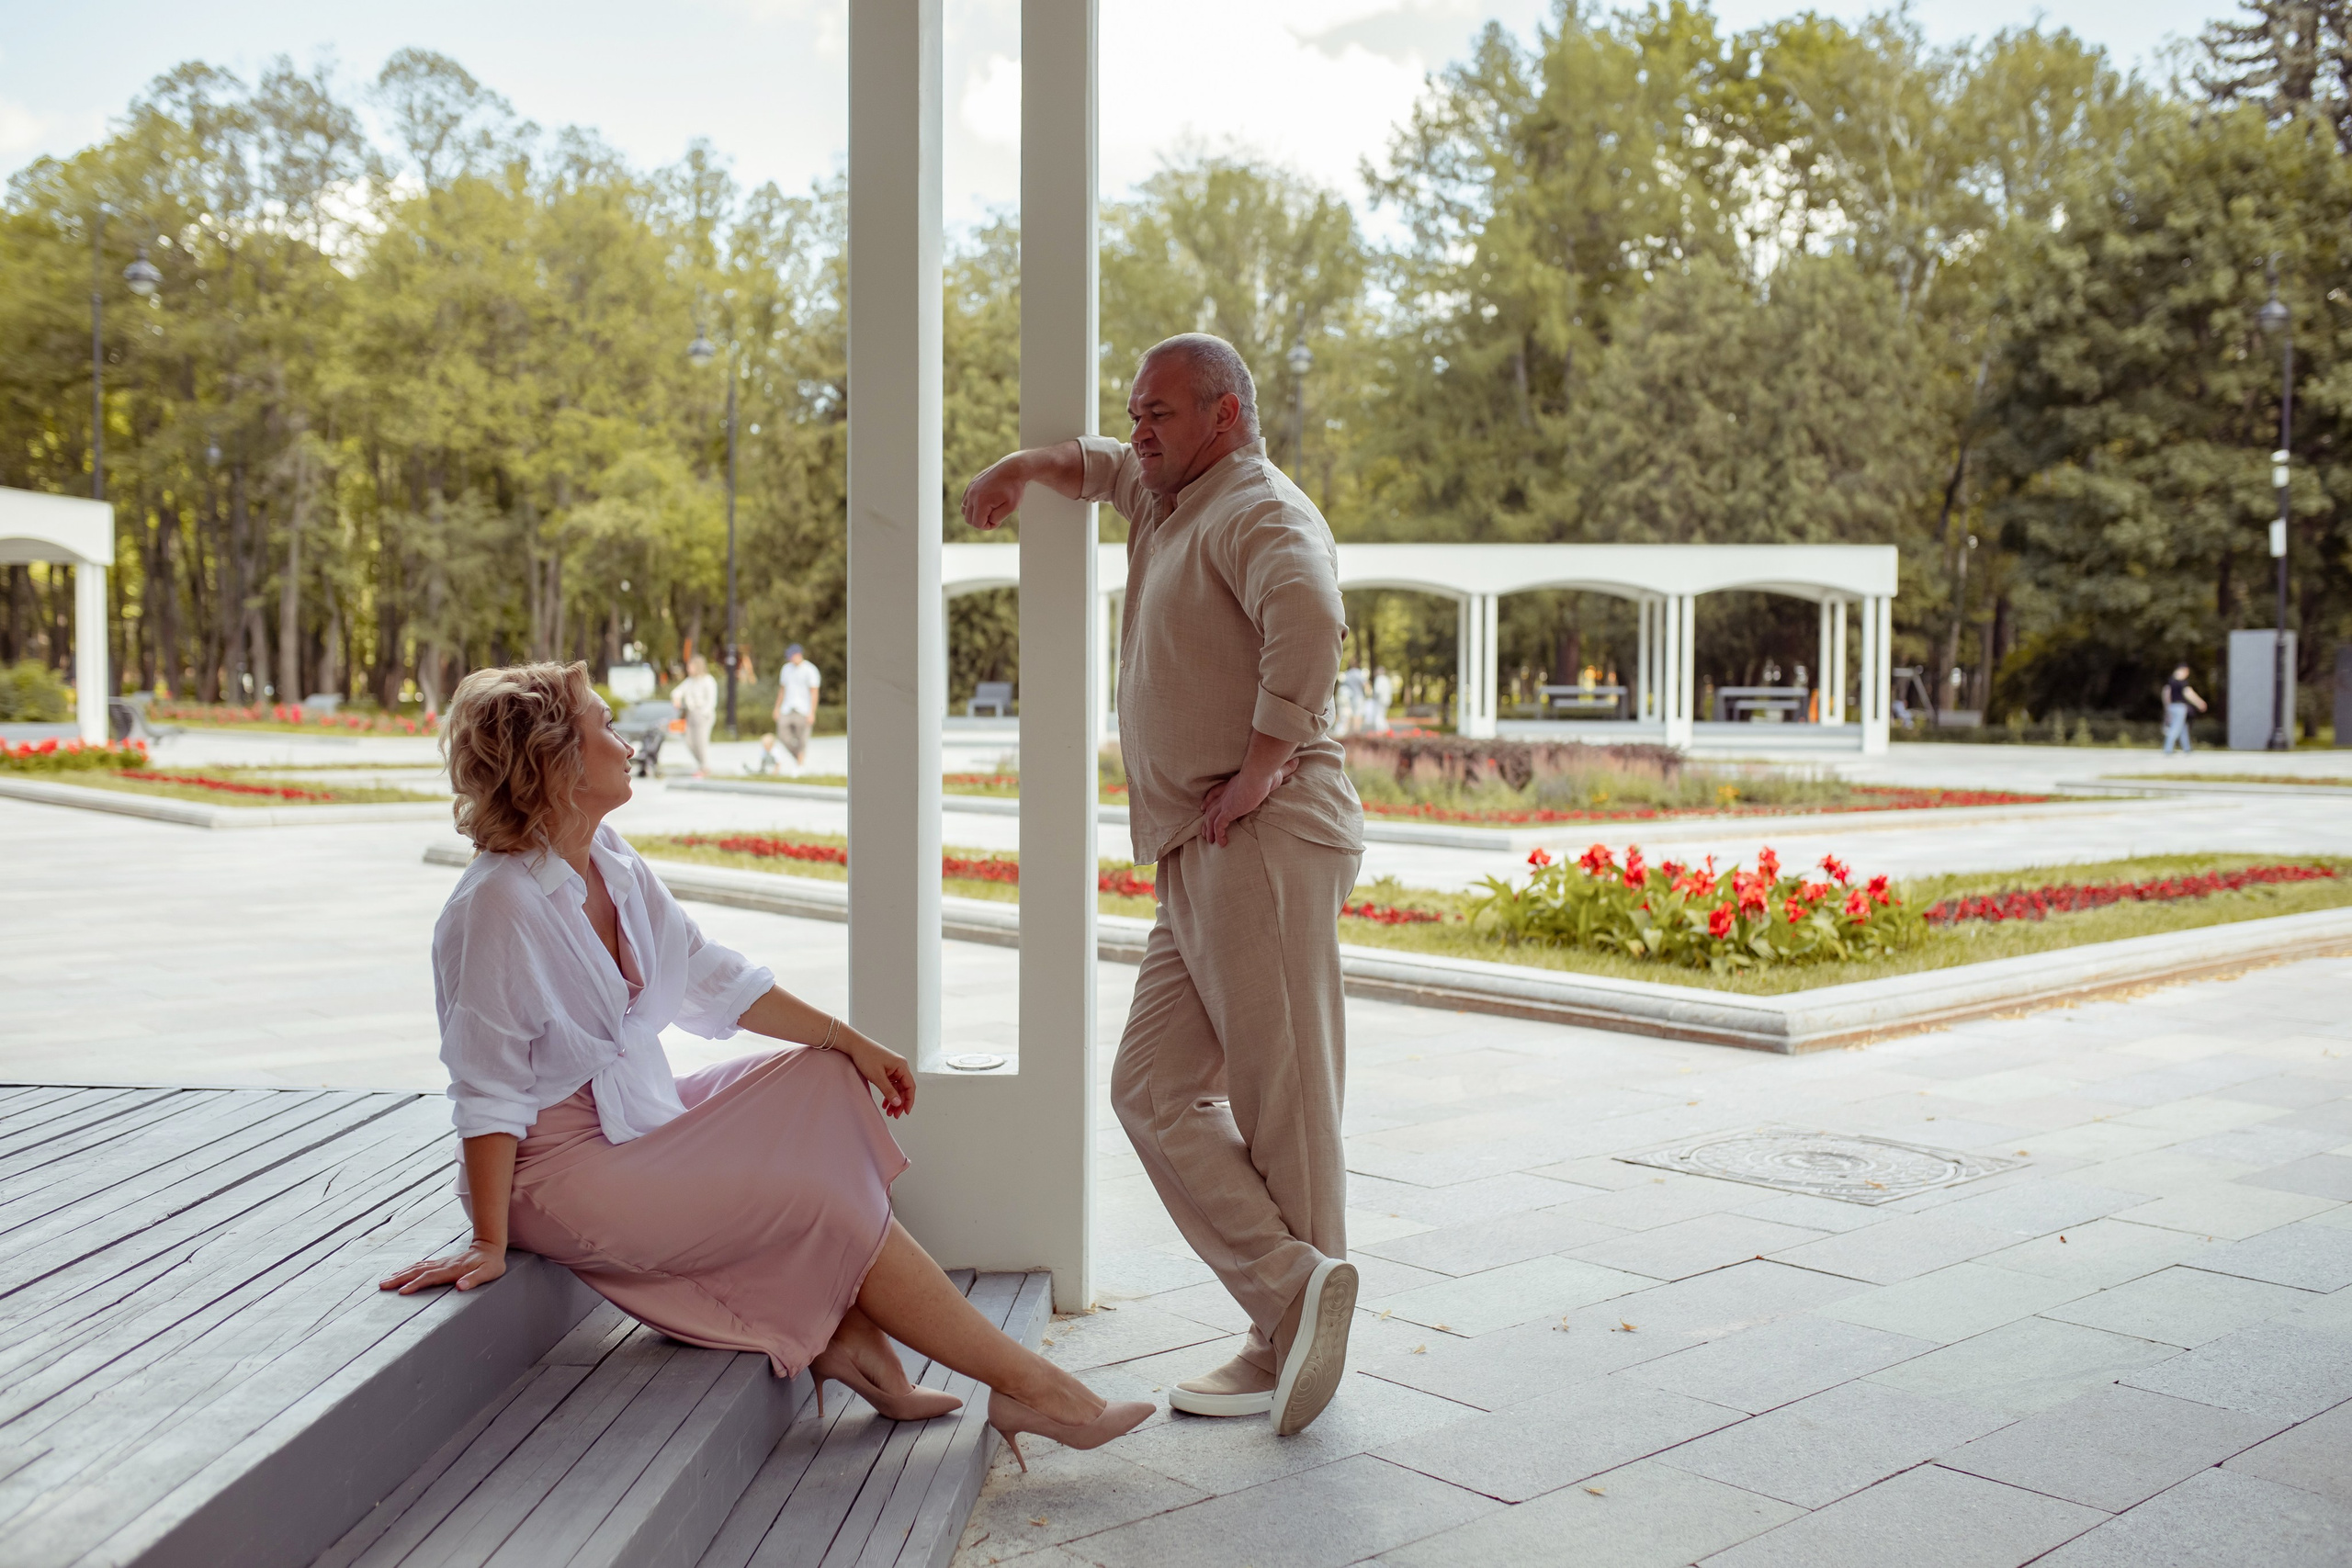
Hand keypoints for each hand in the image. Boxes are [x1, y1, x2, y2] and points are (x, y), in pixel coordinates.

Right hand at [380, 1239, 506, 1294]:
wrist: (490, 1247)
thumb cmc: (490, 1264)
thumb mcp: (488, 1273)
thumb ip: (474, 1280)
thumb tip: (460, 1286)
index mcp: (452, 1270)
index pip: (430, 1278)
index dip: (416, 1284)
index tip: (402, 1291)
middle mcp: (443, 1265)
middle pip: (417, 1271)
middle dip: (399, 1279)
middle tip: (382, 1285)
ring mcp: (440, 1263)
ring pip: (416, 1268)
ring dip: (400, 1274)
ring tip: (385, 1281)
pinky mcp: (440, 1263)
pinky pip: (421, 1266)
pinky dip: (408, 1269)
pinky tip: (400, 1272)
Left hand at [842, 1035, 916, 1117]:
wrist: (855, 1045)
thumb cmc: (866, 1057)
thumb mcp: (877, 1076)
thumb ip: (888, 1091)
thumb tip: (898, 1103)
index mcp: (901, 1066)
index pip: (910, 1086)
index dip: (909, 1100)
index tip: (905, 1112)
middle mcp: (900, 1067)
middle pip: (905, 1088)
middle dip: (900, 1103)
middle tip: (895, 1115)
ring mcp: (894, 1068)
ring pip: (898, 1088)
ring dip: (894, 1100)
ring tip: (889, 1112)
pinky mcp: (887, 1070)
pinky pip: (891, 1084)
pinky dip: (889, 1094)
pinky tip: (884, 1103)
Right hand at [959, 453, 1030, 531]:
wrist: (1013, 468)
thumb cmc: (1014, 488)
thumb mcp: (1010, 508)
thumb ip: (996, 518)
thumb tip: (987, 520)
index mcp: (981, 501)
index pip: (977, 524)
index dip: (988, 526)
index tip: (998, 520)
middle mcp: (972, 494)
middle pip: (968, 519)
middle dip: (981, 521)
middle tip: (994, 515)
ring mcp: (970, 488)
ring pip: (964, 510)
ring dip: (975, 513)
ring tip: (989, 509)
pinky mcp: (971, 484)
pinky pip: (965, 500)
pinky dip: (973, 505)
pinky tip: (986, 502)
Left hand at [1199, 756, 1300, 846]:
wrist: (1258, 775)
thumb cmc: (1266, 772)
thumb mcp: (1275, 772)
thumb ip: (1284, 769)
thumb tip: (1296, 763)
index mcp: (1233, 785)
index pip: (1216, 792)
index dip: (1209, 800)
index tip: (1204, 807)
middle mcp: (1226, 794)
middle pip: (1210, 807)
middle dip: (1206, 819)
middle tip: (1205, 829)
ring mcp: (1225, 803)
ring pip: (1211, 819)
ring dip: (1209, 830)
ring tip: (1211, 840)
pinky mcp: (1228, 812)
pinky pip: (1219, 826)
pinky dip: (1219, 835)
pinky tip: (1222, 843)